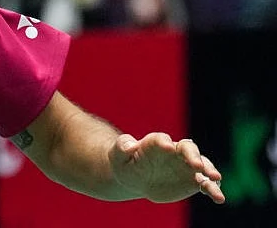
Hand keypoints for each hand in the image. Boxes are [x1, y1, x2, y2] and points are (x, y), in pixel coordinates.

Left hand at [110, 132, 224, 203]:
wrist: (135, 178)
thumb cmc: (125, 163)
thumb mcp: (118, 155)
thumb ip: (122, 147)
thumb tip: (130, 145)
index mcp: (155, 142)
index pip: (161, 139)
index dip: (164, 142)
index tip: (167, 147)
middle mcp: (175, 151)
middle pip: (188, 149)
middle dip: (193, 156)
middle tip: (198, 166)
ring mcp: (186, 166)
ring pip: (203, 165)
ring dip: (210, 171)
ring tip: (215, 179)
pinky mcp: (192, 181)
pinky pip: (206, 184)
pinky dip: (213, 190)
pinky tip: (219, 198)